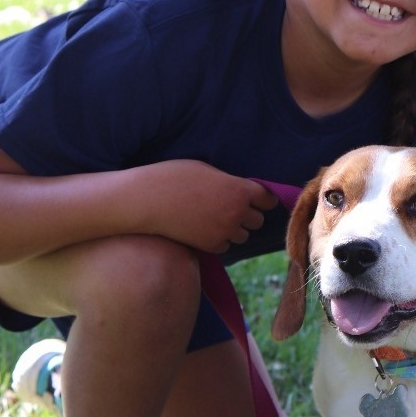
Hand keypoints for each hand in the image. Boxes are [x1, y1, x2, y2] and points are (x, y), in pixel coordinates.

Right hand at [144, 160, 277, 253]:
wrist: (147, 200)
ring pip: (243, 236)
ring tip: (215, 218)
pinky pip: (226, 246)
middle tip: (231, 207)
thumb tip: (241, 191)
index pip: (268, 199)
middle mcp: (237, 213)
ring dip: (234, 228)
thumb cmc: (174, 177)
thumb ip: (229, 182)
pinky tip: (204, 228)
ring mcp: (225, 231)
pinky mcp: (211, 246)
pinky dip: (219, 239)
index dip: (263, 199)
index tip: (258, 199)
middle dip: (248, 214)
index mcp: (239, 190)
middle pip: (258, 220)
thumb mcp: (207, 170)